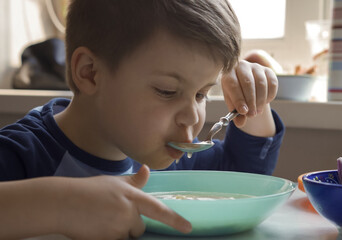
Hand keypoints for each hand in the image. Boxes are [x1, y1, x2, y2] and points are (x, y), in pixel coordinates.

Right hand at [58, 165, 190, 238]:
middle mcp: (127, 214)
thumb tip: (148, 170)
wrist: (62, 203)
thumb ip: (134, 181)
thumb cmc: (89, 190)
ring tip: (101, 220)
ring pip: (126, 236)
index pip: (158, 210)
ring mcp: (116, 229)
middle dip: (130, 224)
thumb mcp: (114, 182)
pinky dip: (109, 236)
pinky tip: (97, 227)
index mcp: (132, 197)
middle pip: (139, 227)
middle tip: (112, 214)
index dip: (175, 220)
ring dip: (119, 232)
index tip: (188, 228)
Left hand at [221, 60, 277, 128]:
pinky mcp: (268, 70)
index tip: (243, 112)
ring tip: (257, 111)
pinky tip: (265, 102)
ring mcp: (256, 67)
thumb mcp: (234, 105)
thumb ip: (236, 114)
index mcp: (228, 73)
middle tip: (252, 114)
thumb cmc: (238, 95)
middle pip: (248, 82)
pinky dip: (270, 95)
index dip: (238, 99)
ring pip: (261, 83)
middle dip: (251, 101)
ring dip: (260, 100)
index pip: (233, 84)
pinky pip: (272, 83)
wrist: (248, 87)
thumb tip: (240, 122)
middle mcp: (242, 66)